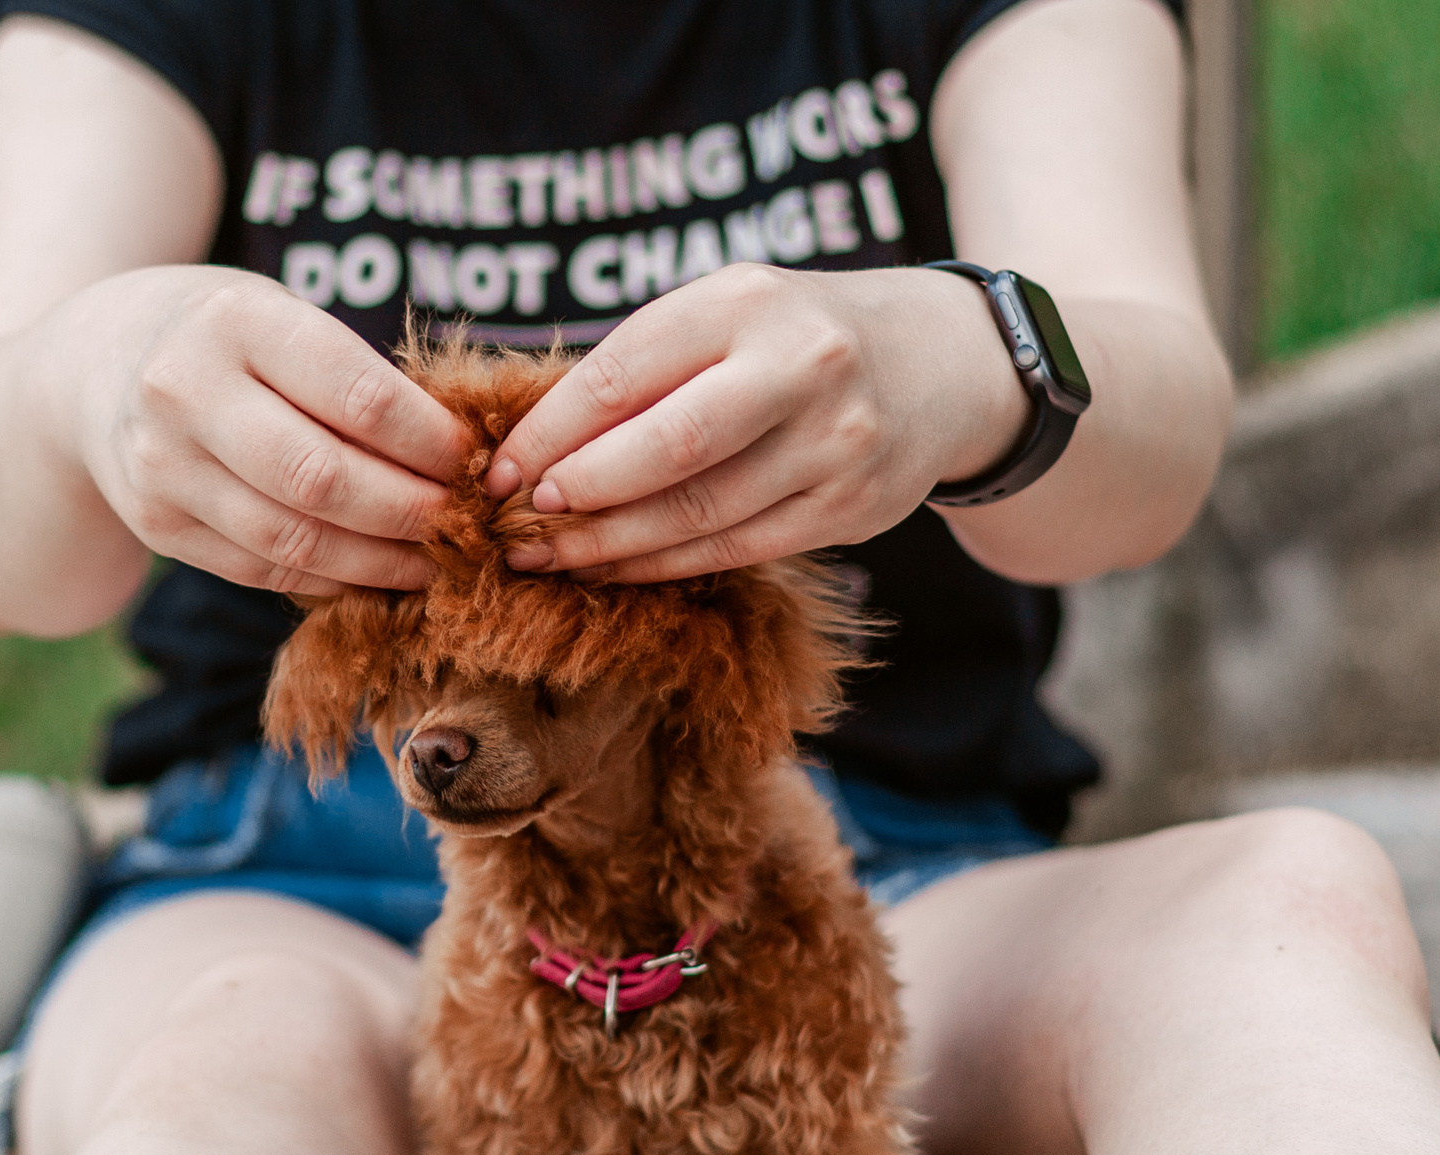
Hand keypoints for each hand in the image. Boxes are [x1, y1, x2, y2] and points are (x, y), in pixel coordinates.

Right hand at [71, 268, 469, 597]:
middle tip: (466, 523)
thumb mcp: (281, 318)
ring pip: (294, 539)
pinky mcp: (157, 526)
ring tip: (435, 560)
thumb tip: (463, 458)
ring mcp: (162, 468)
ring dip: (379, 560)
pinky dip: (332, 578)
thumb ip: (356, 377)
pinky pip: (263, 568)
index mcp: (233, 322)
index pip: (357, 396)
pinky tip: (377, 572)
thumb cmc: (228, 338)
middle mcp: (185, 393)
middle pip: (323, 479)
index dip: (429, 442)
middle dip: (411, 511)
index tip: (474, 461)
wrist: (97, 366)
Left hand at [482, 265, 1024, 582]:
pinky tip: (614, 569)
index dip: (550, 431)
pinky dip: (664, 565)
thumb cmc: (797, 335)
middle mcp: (800, 367)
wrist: (941, 362)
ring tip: (550, 557)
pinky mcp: (849, 508)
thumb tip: (530, 442)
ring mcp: (833, 444)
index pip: (625, 373)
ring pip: (699, 512)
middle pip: (666, 449)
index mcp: (748, 301)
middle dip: (579, 493)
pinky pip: (736, 549)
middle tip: (519, 521)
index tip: (497, 471)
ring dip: (610, 545)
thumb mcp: (728, 313)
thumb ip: (646, 365)